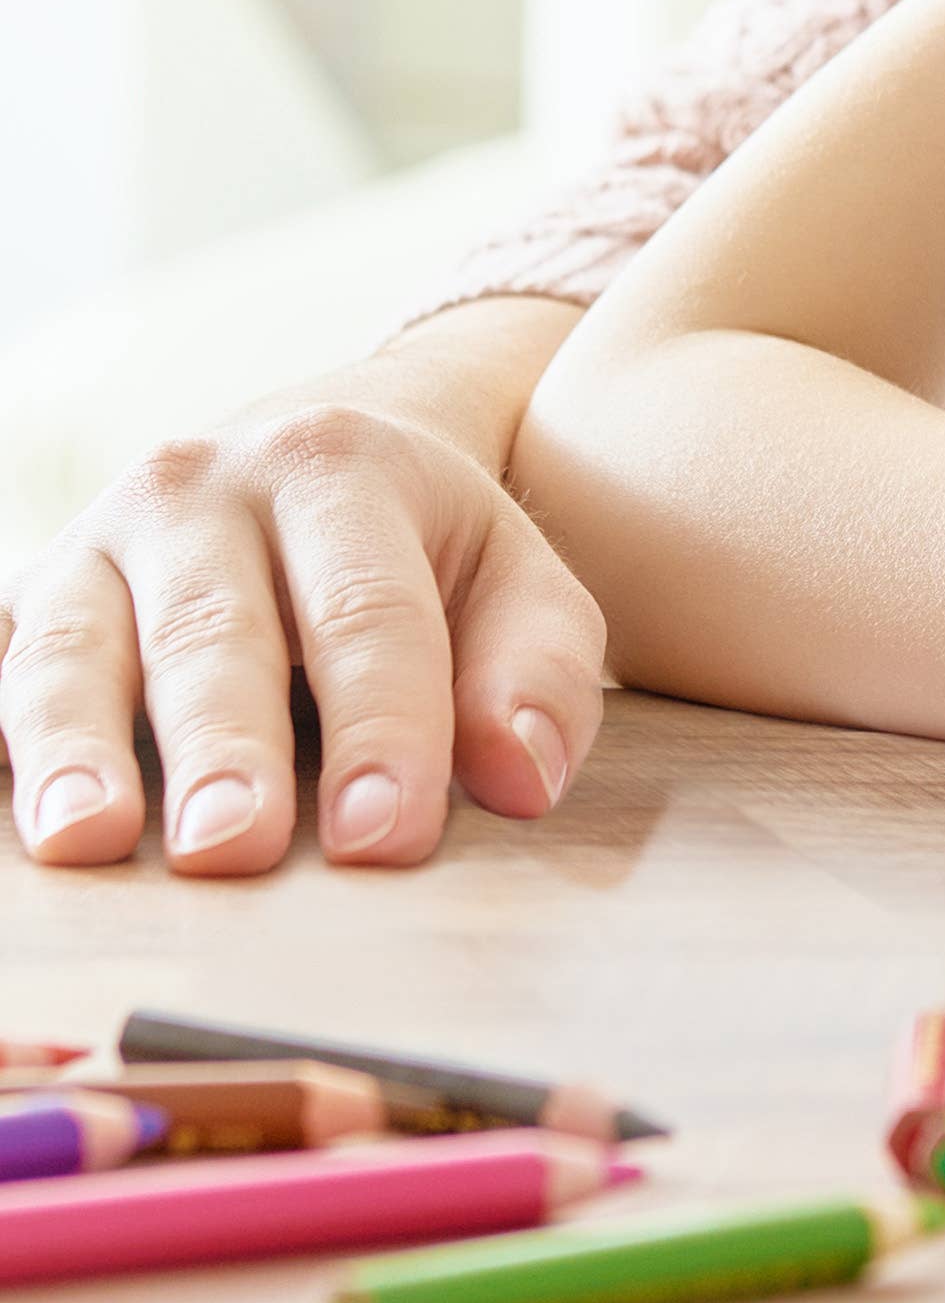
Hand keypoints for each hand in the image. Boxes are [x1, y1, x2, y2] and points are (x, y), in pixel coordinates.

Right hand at [1, 299, 608, 873]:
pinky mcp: (21, 600)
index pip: (365, 611)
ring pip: (69, 650)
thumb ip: (535, 675)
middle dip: (223, 745)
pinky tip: (7, 811)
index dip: (382, 726)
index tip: (385, 835)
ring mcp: (92, 543)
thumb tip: (521, 780)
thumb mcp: (514, 580)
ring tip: (87, 841)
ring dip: (74, 749)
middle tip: (233, 848)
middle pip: (211, 631)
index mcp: (335, 469)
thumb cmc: (425, 551)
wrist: (313, 454)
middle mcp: (198, 489)